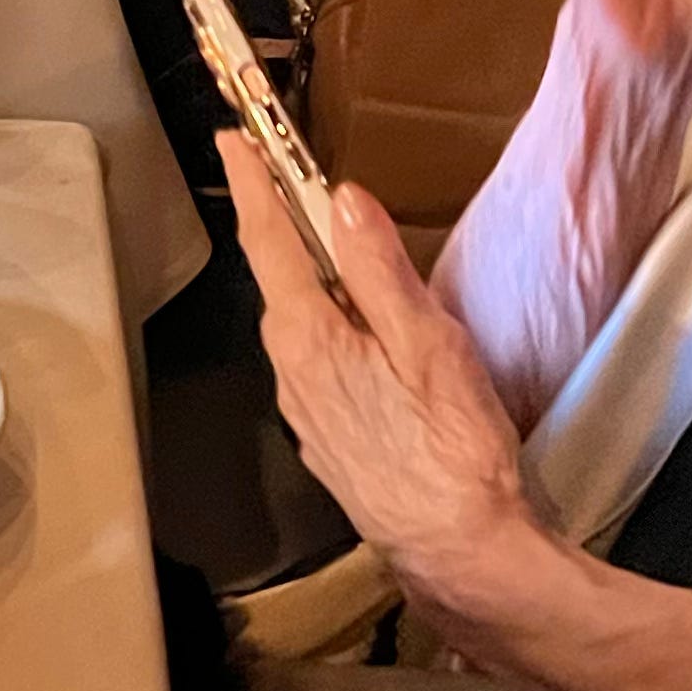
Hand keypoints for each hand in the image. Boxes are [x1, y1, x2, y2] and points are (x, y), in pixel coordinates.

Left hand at [219, 132, 538, 604]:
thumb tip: (343, 199)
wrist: (458, 550)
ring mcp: (306, 410)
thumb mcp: (426, 343)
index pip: (269, 241)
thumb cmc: (452, 449)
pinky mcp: (327, 438)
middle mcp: (292, 373)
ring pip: (297, 322)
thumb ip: (379, 268)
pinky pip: (315, 359)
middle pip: (278, 279)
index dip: (252, 184)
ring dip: (307, 275)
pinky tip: (357, 324)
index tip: (233, 140)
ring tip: (328, 240)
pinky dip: (326, 322)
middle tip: (285, 173)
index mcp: (310, 337)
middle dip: (278, 223)